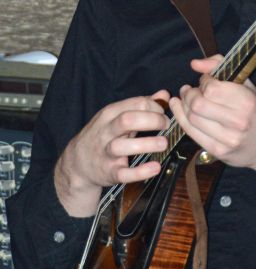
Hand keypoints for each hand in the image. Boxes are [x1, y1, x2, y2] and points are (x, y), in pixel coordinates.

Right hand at [54, 91, 169, 216]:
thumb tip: (164, 95)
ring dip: (146, 144)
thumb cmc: (104, 135)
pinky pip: (123, 173)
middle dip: (151, 120)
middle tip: (166, 125)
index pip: (136, 104)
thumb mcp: (118, 116)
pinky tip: (155, 167)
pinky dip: (140, 172)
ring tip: (163, 143)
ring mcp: (106, 153)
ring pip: (122, 146)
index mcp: (110, 114)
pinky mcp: (109, 173)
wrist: (77, 162)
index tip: (165, 114)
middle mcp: (106, 131)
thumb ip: (142, 106)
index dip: (155, 107)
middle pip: (127, 120)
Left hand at [170, 56, 255, 169]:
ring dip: (184, 105)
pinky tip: (179, 109)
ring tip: (186, 98)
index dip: (203, 82)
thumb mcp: (246, 84)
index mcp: (247, 101)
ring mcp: (228, 139)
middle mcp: (238, 122)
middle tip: (190, 90)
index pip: (211, 89)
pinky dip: (181, 118)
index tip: (206, 81)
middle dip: (189, 94)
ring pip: (192, 119)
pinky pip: (191, 133)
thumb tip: (194, 63)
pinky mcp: (218, 151)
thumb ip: (220, 66)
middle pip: (198, 105)